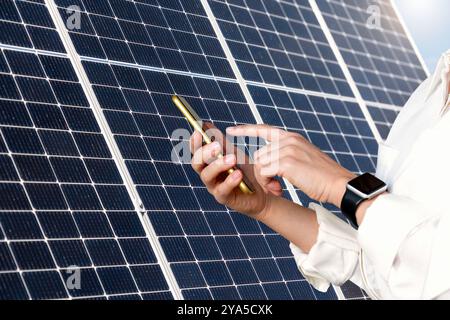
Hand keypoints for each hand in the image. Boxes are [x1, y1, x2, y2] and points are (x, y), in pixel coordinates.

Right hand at [189, 124, 282, 219]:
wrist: (262, 192)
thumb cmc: (246, 172)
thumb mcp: (234, 153)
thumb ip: (221, 141)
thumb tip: (207, 124)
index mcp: (208, 162)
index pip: (195, 151)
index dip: (194, 142)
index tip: (198, 132)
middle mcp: (208, 174)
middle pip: (196, 163)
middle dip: (204, 153)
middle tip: (217, 145)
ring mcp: (214, 187)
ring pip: (207, 176)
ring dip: (218, 165)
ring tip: (232, 159)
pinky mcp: (224, 198)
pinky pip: (222, 190)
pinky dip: (229, 181)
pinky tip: (238, 174)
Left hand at [227, 125, 355, 207]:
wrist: (338, 184)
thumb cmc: (322, 176)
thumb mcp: (304, 157)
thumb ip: (287, 154)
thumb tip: (269, 162)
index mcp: (292, 137)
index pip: (264, 129)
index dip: (246, 129)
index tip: (231, 130)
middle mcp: (288, 140)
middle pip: (259, 154)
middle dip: (262, 172)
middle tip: (274, 186)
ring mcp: (287, 149)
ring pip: (260, 164)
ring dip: (265, 180)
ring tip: (278, 188)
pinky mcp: (286, 162)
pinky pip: (264, 172)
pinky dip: (268, 183)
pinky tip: (279, 189)